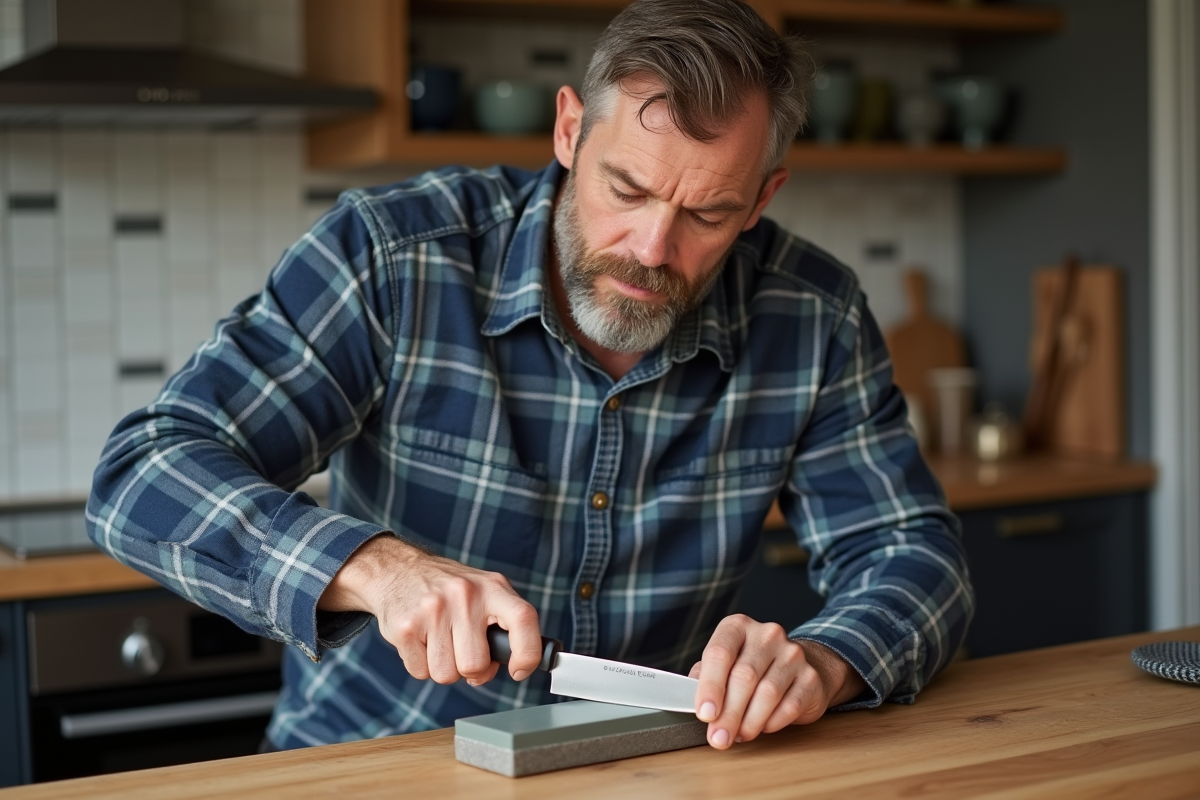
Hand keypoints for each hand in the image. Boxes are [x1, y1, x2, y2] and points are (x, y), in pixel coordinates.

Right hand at [318, 534, 542, 684]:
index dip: (527, 653)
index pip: (523, 619)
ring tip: (439, 641)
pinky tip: (420, 640)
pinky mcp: (405, 627)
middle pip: (475, 664)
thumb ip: (501, 625)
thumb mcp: (483, 591)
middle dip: (470, 668)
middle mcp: (464, 595)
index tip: (518, 671)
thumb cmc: (448, 589)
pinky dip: (421, 664)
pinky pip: (420, 672)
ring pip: (446, 674)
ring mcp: (433, 610)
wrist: (397, 569)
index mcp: (491, 587)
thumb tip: (511, 666)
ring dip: (444, 667)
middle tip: (461, 648)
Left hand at [689, 614, 865, 748]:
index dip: (710, 687)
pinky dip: (773, 722)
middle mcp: (767, 635)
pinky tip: (763, 728)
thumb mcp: (724, 664)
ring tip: (739, 734)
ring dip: (750, 722)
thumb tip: (691, 699)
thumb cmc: (753, 667)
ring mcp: (792, 654)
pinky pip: (790, 706)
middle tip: (719, 738)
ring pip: (768, 693)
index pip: (719, 653)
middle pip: (744, 677)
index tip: (705, 714)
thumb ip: (705, 677)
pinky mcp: (811, 677)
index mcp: (738, 627)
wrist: (799, 667)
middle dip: (729, 713)